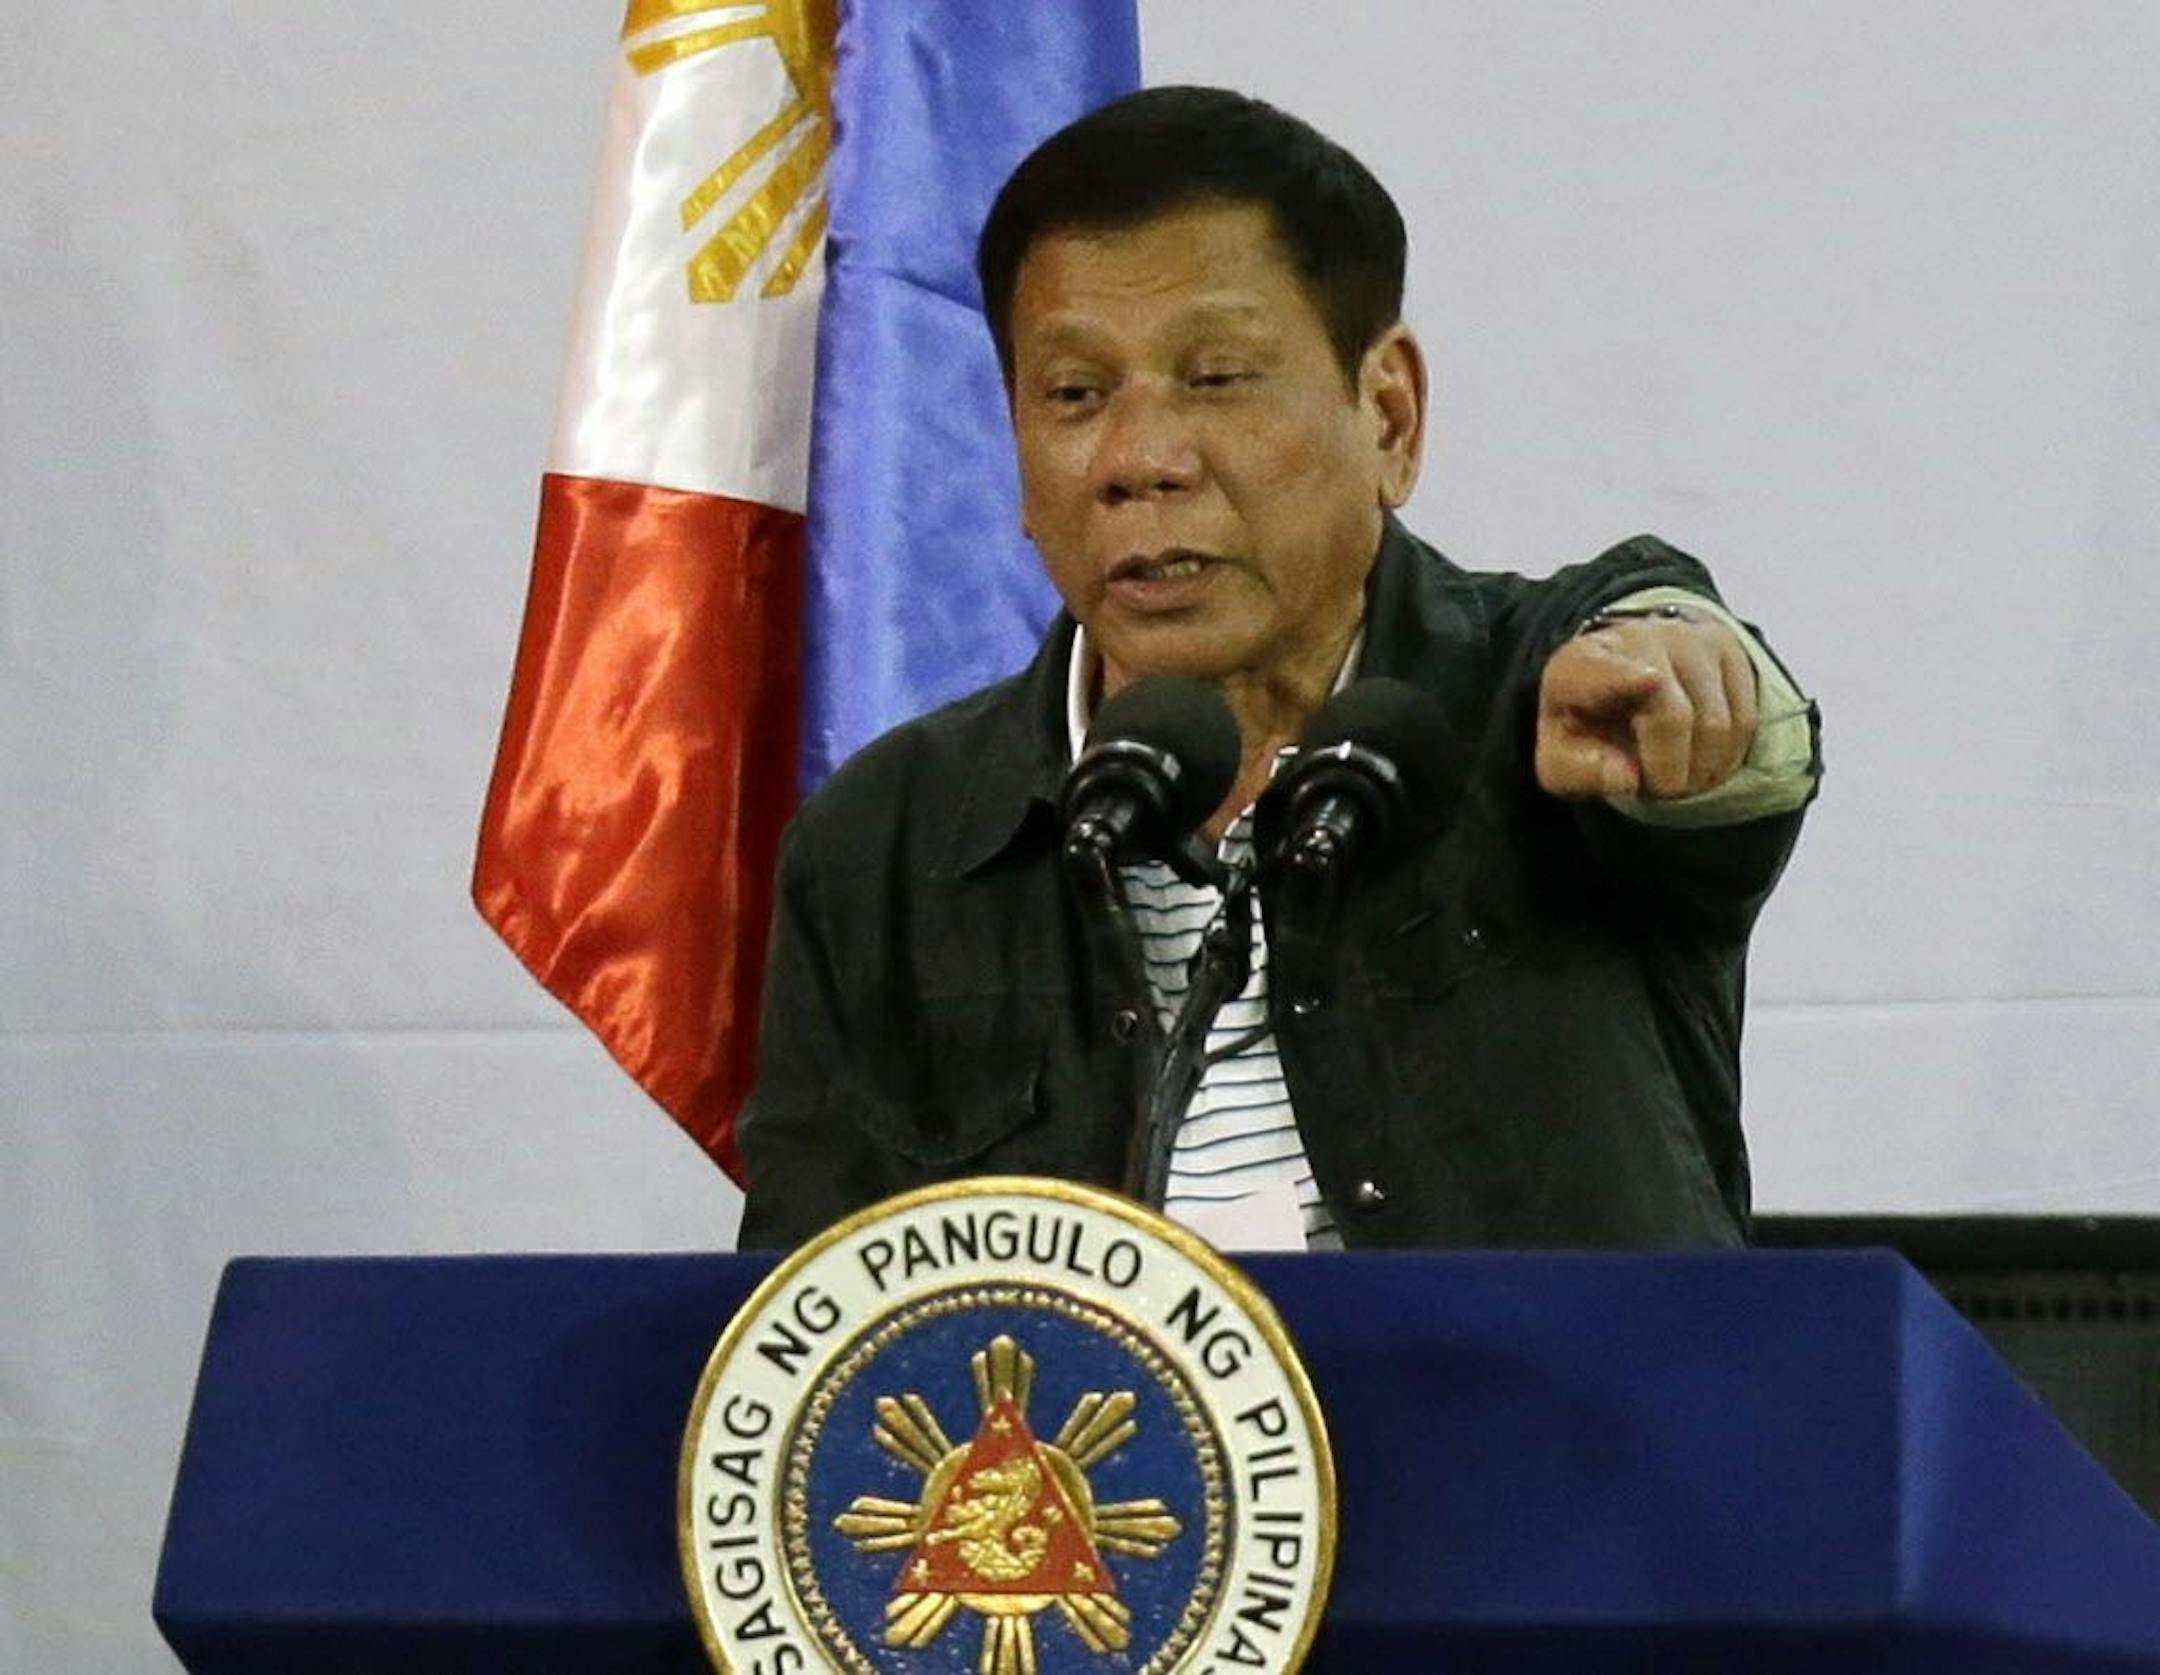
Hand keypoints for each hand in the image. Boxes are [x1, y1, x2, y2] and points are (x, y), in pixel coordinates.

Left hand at [1535, 612, 1758, 798]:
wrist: (1619, 676)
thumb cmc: (1588, 723)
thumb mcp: (1562, 758)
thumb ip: (1578, 772)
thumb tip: (1626, 777)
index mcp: (1578, 664)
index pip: (1599, 670)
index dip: (1622, 677)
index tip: (1649, 679)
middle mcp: (1635, 638)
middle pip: (1674, 716)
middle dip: (1670, 773)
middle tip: (1658, 790)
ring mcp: (1686, 638)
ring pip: (1717, 722)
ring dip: (1702, 770)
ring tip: (1678, 773)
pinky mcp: (1725, 647)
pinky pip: (1744, 719)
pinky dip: (1727, 756)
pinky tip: (1703, 758)